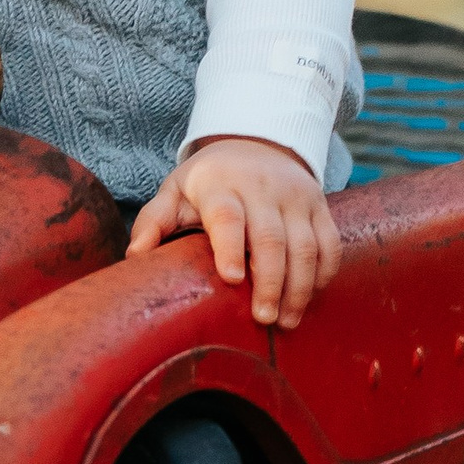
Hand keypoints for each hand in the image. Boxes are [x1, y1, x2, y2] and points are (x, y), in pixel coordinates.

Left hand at [126, 136, 340, 331]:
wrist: (256, 143)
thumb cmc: (209, 180)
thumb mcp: (175, 191)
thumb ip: (154, 221)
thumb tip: (134, 256)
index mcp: (221, 186)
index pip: (227, 216)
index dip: (230, 246)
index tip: (231, 279)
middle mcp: (262, 189)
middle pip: (272, 238)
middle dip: (270, 282)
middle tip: (263, 319)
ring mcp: (296, 197)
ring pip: (306, 246)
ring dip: (299, 287)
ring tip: (286, 321)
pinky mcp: (319, 206)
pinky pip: (329, 243)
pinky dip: (323, 274)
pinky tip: (308, 297)